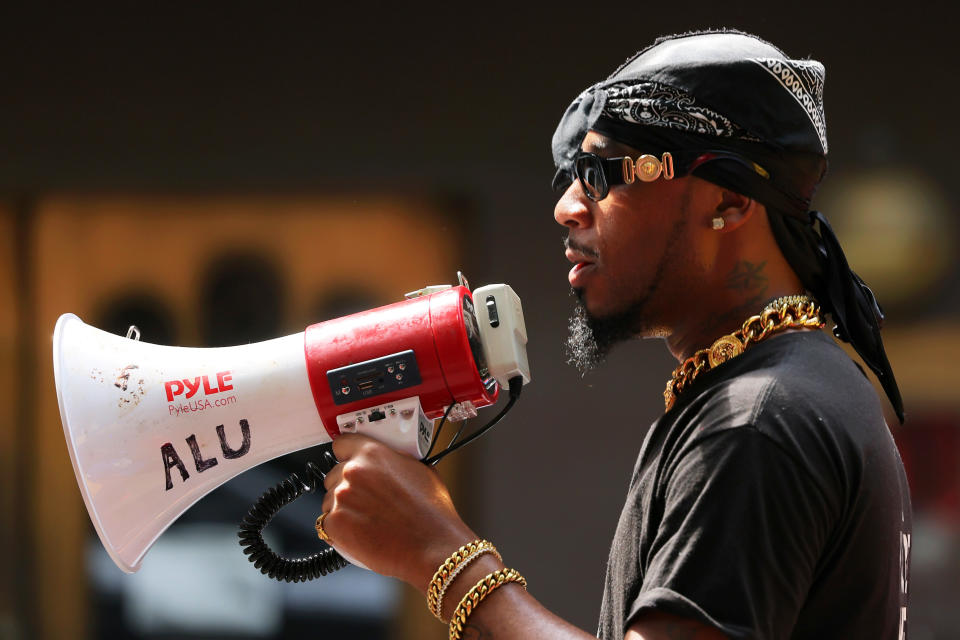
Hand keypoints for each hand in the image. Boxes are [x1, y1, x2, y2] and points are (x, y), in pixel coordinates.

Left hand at [321, 433, 476, 591]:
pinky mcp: (334, 524)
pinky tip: (359, 533)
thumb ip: (396, 459)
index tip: (348, 461)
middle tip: (365, 499)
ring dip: (342, 507)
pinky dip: (339, 529)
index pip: (341, 445)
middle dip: (346, 485)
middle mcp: (353, 472)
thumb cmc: (432, 513)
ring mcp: (341, 498)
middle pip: (334, 473)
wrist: (432, 547)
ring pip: (329, 499)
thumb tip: (389, 459)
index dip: (346, 455)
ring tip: (366, 520)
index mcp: (372, 454)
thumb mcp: (421, 470)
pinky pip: (327, 523)